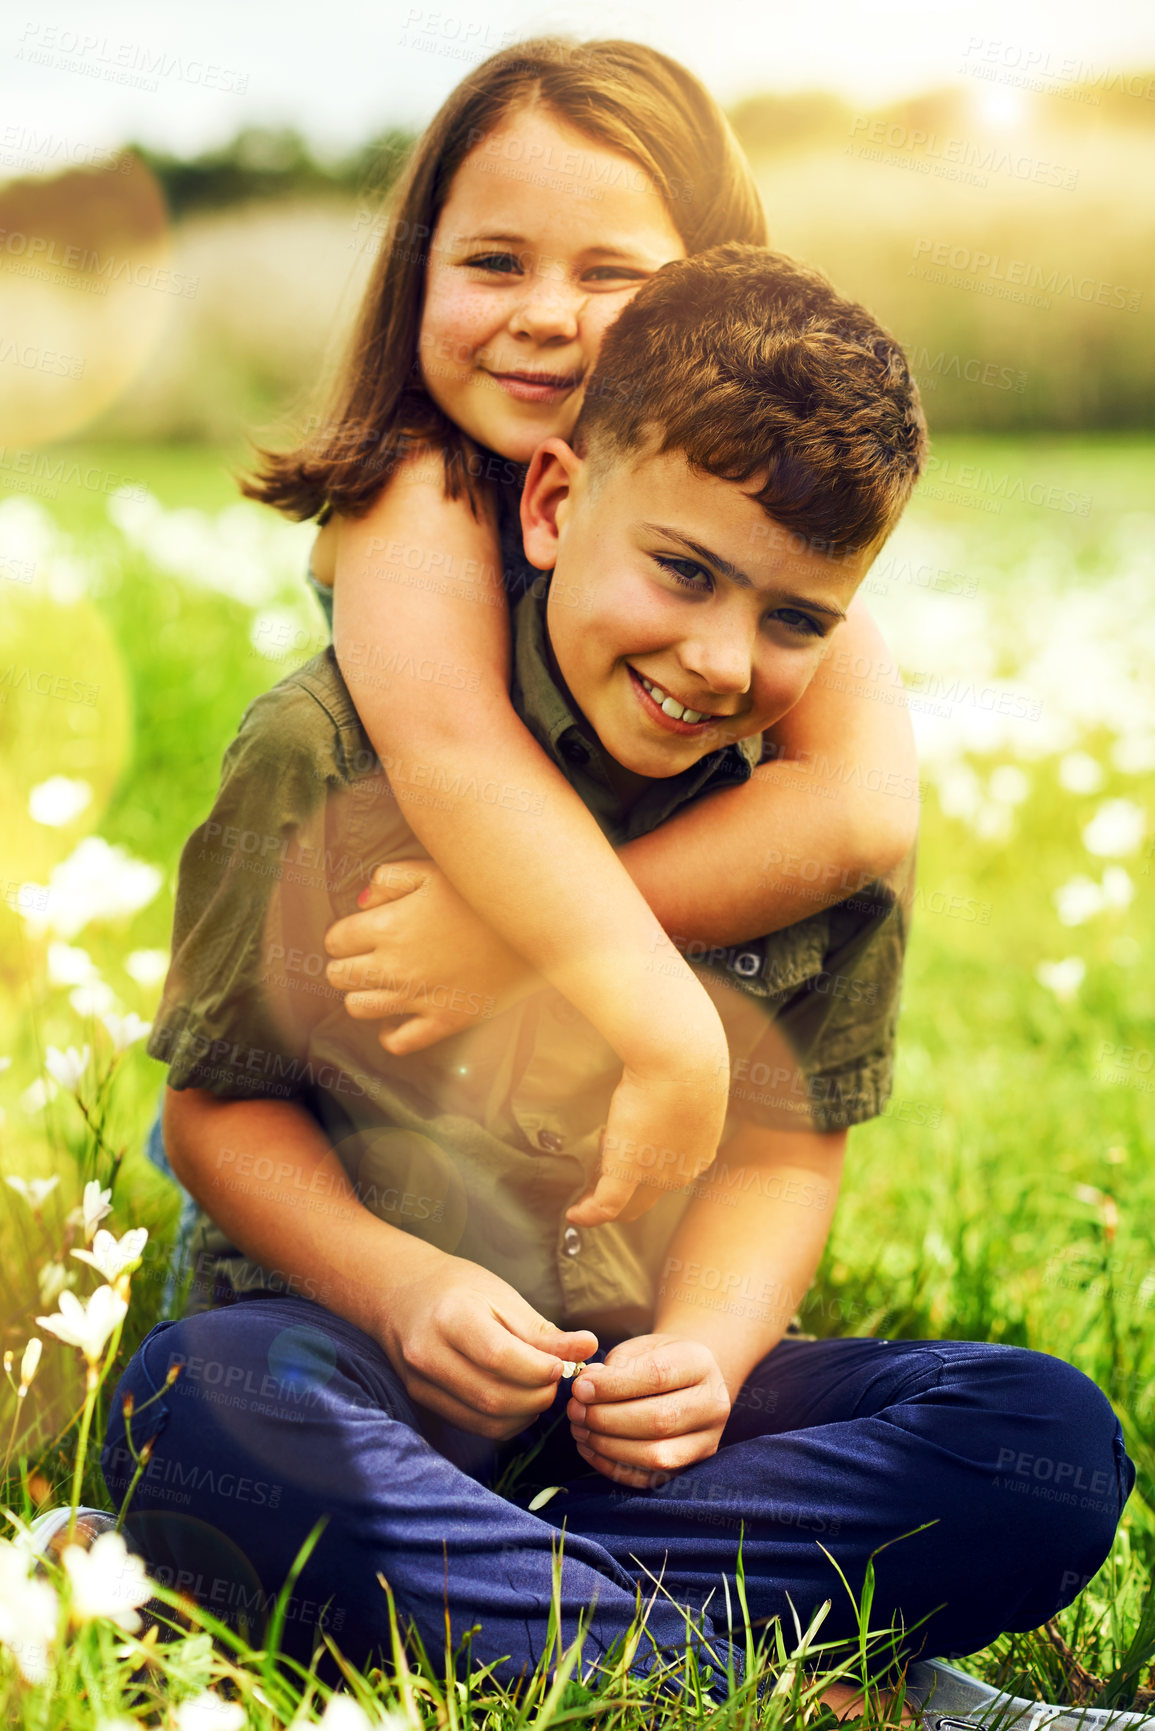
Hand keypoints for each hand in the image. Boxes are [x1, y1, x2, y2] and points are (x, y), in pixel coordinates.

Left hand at [324, 859, 536, 1054]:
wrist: (536, 926)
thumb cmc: (484, 893)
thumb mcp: (434, 870)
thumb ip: (389, 879)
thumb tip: (362, 903)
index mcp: (389, 926)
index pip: (336, 940)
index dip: (344, 934)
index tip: (359, 931)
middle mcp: (396, 966)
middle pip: (340, 976)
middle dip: (347, 964)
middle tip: (366, 956)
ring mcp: (419, 997)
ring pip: (359, 1008)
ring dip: (362, 995)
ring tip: (380, 983)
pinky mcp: (445, 1020)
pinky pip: (400, 1042)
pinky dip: (390, 1033)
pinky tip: (396, 1019)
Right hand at [379, 1247, 597, 1440]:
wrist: (402, 1294)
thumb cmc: (458, 1288)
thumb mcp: (502, 1296)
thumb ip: (542, 1331)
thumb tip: (588, 1348)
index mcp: (451, 1316)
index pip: (500, 1357)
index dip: (539, 1369)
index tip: (562, 1366)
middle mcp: (429, 1353)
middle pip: (494, 1396)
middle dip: (537, 1396)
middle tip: (556, 1381)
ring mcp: (422, 1381)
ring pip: (485, 1419)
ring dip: (525, 1414)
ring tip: (539, 1390)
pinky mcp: (423, 1399)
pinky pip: (473, 1425)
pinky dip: (505, 1421)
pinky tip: (518, 1402)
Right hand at [564, 1051, 729, 1228]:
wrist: (682, 1060)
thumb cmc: (686, 1061)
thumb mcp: (686, 1090)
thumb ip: (674, 1104)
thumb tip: (656, 1095)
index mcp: (697, 1152)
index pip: (665, 1179)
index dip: (640, 1176)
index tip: (617, 1163)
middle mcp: (681, 1170)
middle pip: (645, 1199)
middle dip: (619, 1195)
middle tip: (593, 1189)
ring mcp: (657, 1173)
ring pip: (627, 1203)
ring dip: (603, 1197)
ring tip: (584, 1188)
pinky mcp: (631, 1168)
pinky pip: (607, 1203)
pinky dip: (589, 1214)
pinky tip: (574, 1214)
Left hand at [565, 1333, 731, 1487]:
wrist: (687, 1383)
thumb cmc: (657, 1360)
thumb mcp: (640, 1347)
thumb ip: (616, 1364)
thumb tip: (587, 1385)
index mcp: (700, 1364)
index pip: (657, 1375)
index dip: (614, 1385)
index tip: (580, 1387)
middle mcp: (712, 1405)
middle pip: (658, 1419)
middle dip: (607, 1418)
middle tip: (575, 1410)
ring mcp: (705, 1441)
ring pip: (656, 1455)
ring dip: (608, 1445)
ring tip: (579, 1428)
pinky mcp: (689, 1468)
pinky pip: (649, 1478)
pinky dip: (613, 1466)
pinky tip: (590, 1447)